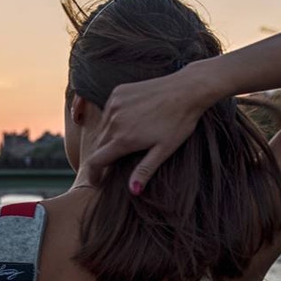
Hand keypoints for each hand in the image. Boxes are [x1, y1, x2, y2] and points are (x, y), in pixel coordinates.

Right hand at [81, 66, 213, 193]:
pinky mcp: (118, 92)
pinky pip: (108, 111)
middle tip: (111, 165)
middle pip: (97, 145)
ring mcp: (114, 104)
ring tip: (121, 144)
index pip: (96, 161)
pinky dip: (111, 120)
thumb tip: (132, 190)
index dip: (93, 174)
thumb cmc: (179, 122)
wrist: (187, 90)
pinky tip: (126, 123)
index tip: (96, 182)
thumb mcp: (164, 150)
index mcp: (124, 139)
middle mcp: (114, 121)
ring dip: (106, 138)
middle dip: (101, 157)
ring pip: (101, 128)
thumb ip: (145, 170)